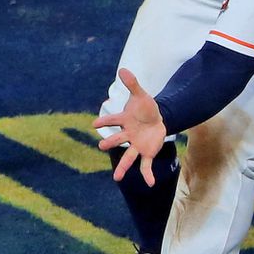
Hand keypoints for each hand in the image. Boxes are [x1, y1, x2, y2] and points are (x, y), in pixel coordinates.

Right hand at [94, 68, 169, 184]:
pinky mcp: (147, 152)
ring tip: (116, 178)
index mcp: (124, 121)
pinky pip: (145, 165)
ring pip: (128, 157)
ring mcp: (137, 145)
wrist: (159, 118)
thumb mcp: (141, 95)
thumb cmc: (145, 108)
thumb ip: (132, 84)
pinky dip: (147, 174)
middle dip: (110, 142)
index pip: (112, 121)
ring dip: (123, 167)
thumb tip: (122, 69)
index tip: (94, 124)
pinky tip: (150, 184)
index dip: (104, 122)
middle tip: (102, 146)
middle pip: (118, 140)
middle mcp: (127, 135)